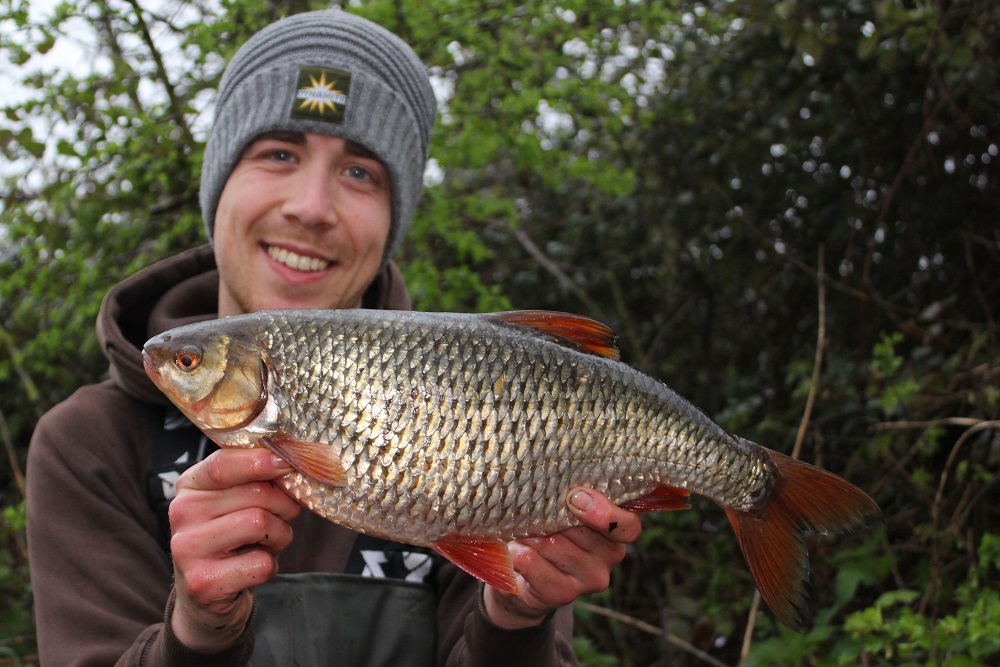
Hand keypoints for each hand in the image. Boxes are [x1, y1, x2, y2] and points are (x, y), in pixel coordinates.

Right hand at [167, 448, 300, 651]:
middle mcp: (182, 513)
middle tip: (284, 516)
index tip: (286, 463)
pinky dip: (270, 566)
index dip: (260, 461)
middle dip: (284, 505)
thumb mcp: (235, 501)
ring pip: (260, 523)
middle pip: (256, 493)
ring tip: (270, 542)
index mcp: (190, 486)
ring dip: (281, 535)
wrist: (207, 596)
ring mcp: (188, 549)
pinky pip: (261, 563)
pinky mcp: (202, 582)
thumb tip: (290, 461)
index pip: (224, 463)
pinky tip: (254, 567)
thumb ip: (255, 478)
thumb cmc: (231, 538)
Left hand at [483, 487, 640, 628]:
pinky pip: (534, 564)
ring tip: (522, 531)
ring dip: (531, 534)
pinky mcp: (564, 594)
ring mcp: (591, 579)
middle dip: (552, 517)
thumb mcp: (563, 509)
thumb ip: (568, 497)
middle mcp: (611, 556)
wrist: (524, 577)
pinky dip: (519, 553)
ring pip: (555, 545)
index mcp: (616, 530)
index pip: (628, 525)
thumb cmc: (548, 530)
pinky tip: (516, 550)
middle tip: (534, 511)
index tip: (574, 497)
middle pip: (583, 531)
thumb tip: (553, 481)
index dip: (604, 512)